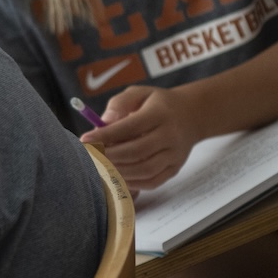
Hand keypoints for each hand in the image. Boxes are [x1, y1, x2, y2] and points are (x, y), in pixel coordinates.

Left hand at [80, 83, 199, 190]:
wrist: (191, 115)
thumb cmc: (156, 104)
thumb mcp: (139, 93)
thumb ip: (119, 104)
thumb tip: (104, 122)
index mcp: (160, 113)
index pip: (130, 127)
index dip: (106, 136)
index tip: (85, 140)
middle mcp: (170, 135)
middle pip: (137, 151)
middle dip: (110, 156)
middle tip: (91, 156)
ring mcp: (175, 154)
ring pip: (145, 169)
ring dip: (119, 171)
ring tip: (101, 166)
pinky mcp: (175, 168)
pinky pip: (152, 182)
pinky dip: (132, 183)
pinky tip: (117, 176)